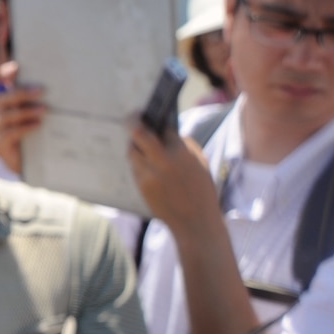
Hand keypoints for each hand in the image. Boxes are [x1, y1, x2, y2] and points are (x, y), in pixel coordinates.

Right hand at [0, 62, 46, 174]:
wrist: (24, 164)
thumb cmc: (29, 136)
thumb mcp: (32, 116)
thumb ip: (35, 101)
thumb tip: (48, 84)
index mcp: (1, 105)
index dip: (5, 75)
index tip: (16, 67)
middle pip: (1, 99)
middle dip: (21, 93)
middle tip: (42, 92)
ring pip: (5, 116)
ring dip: (26, 111)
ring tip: (44, 111)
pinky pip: (9, 133)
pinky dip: (25, 127)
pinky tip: (37, 125)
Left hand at [126, 119, 217, 236]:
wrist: (194, 220)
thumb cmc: (200, 189)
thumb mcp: (199, 163)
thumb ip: (183, 147)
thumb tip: (164, 133)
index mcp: (180, 152)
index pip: (163, 128)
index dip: (156, 120)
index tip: (150, 112)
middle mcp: (162, 161)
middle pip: (139, 134)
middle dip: (133, 121)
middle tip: (132, 115)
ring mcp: (148, 174)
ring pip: (132, 151)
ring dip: (134, 144)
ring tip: (137, 139)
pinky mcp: (141, 185)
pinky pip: (135, 167)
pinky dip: (138, 161)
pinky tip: (142, 159)